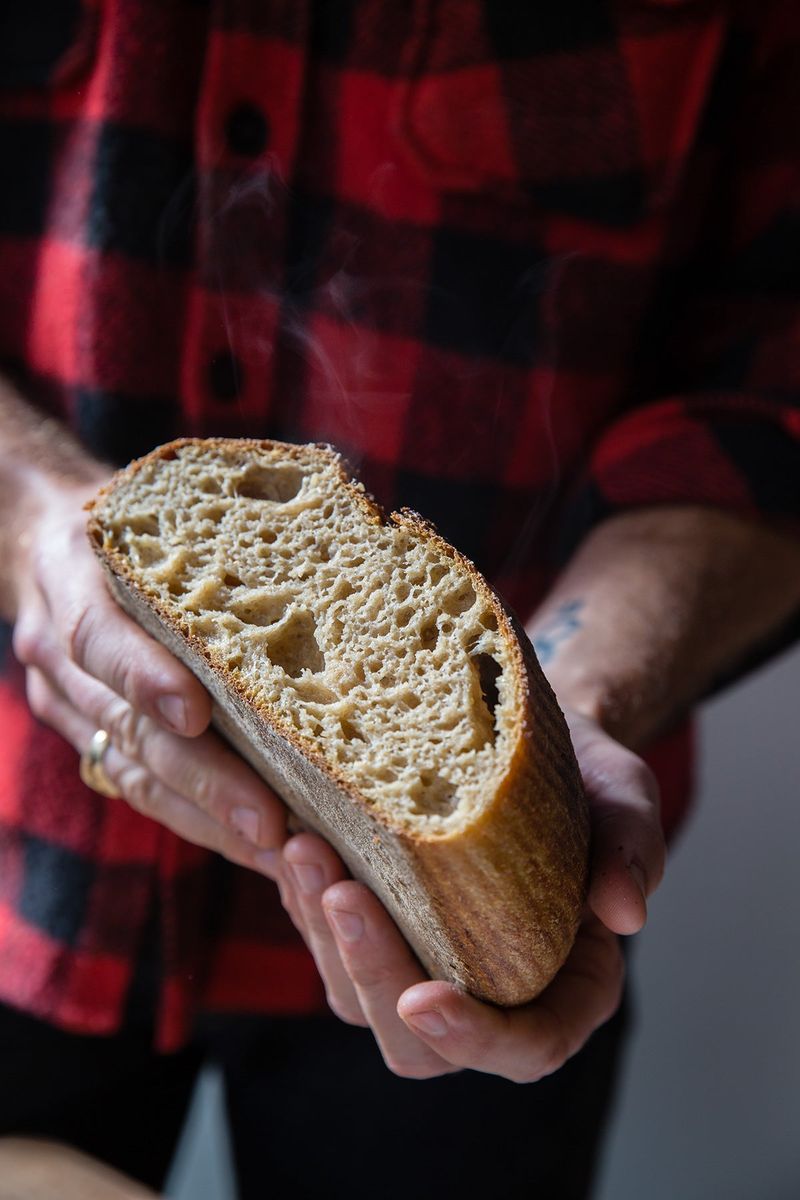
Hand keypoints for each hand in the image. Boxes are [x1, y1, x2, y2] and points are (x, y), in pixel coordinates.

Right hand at [11, 478, 287, 868]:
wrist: (46, 539)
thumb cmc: (132, 518)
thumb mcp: (157, 505)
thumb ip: (217, 536)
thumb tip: (335, 532)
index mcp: (73, 581)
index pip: (100, 636)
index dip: (147, 677)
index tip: (196, 714)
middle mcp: (60, 653)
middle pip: (132, 728)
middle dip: (206, 780)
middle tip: (270, 822)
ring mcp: (68, 702)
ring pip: (139, 774)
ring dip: (212, 819)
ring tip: (280, 853)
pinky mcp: (89, 737)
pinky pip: (143, 790)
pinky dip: (203, 821)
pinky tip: (259, 849)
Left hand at [274, 708, 664, 1079]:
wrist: (526, 743)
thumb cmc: (586, 777)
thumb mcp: (624, 795)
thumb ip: (633, 848)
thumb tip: (624, 913)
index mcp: (569, 985)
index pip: (527, 1046)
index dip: (473, 1038)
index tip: (423, 998)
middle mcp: (493, 996)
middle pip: (421, 1046)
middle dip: (373, 978)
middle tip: (342, 894)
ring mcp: (430, 968)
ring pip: (361, 1002)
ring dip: (324, 938)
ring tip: (304, 850)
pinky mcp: (383, 932)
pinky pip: (333, 949)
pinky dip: (307, 904)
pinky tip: (296, 844)